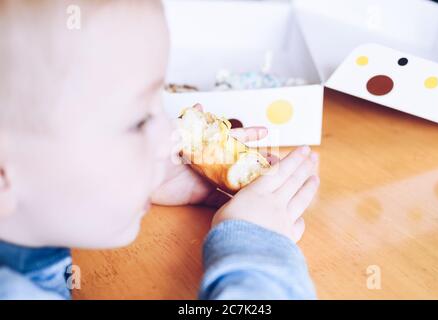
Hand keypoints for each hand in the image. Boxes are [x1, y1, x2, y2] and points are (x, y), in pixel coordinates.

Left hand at [151, 113, 273, 206]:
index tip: (264, 132)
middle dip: (257, 160)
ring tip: (272, 181)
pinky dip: (233, 201)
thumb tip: (201, 108)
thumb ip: (185, 124)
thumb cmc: (151, 148)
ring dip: (252, 181)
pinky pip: (219, 199)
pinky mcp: (199, 195)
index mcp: (203, 143)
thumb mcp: (168, 133)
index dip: (247, 135)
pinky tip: (248, 203)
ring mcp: (205, 178)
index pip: (230, 137)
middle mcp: (208, 160)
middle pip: (238, 160)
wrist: (136, 174)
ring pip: (234, 180)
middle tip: (277, 161)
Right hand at [212, 146, 318, 241]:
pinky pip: (298, 225)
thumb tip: (240, 202)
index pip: (279, 170)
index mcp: (258, 191)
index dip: (293, 158)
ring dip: (309, 187)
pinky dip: (300, 220)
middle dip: (305, 166)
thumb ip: (237, 202)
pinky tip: (301, 218)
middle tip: (314, 156)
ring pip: (301, 198)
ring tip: (316, 177)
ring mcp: (284, 218)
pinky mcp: (288, 236)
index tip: (304, 149)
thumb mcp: (224, 210)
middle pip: (293, 180)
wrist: (241, 253)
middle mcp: (274, 201)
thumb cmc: (226, 229)